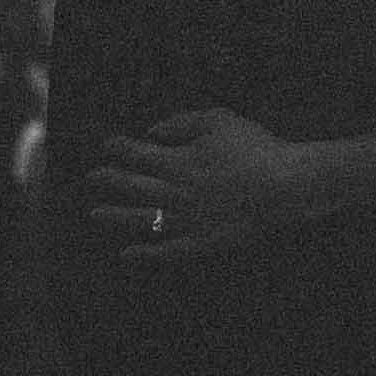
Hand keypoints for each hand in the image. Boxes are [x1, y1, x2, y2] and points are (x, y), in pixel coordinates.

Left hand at [83, 108, 321, 263]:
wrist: (284, 186)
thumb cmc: (255, 148)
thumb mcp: (219, 120)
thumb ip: (182, 122)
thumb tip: (151, 131)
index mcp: (178, 160)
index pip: (139, 154)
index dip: (120, 149)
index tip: (106, 145)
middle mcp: (175, 192)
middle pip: (133, 186)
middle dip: (109, 180)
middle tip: (90, 178)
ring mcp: (185, 220)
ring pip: (141, 219)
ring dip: (116, 217)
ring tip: (94, 215)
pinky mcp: (200, 243)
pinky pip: (165, 252)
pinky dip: (144, 254)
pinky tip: (127, 255)